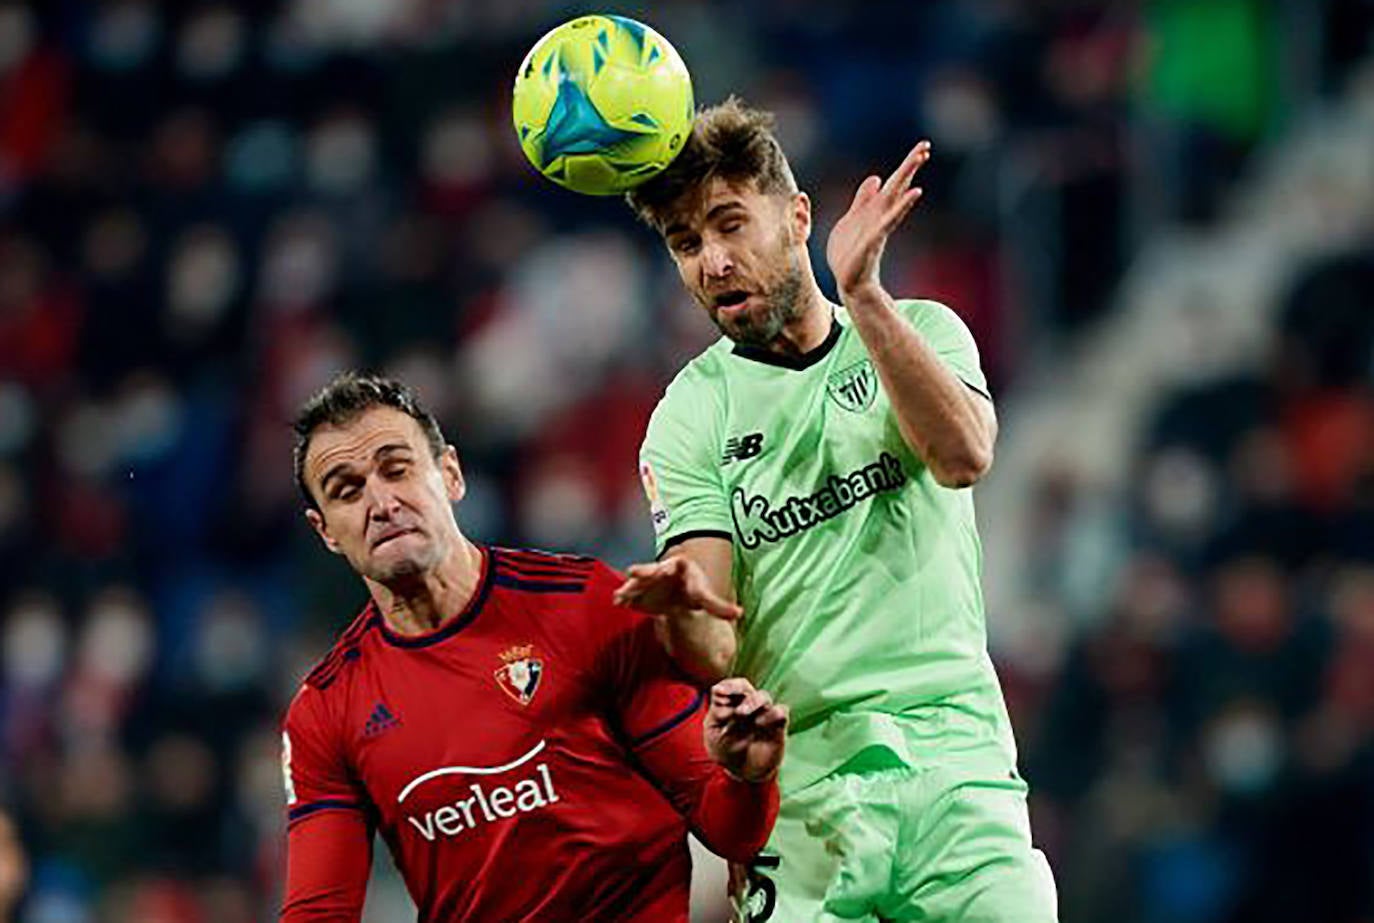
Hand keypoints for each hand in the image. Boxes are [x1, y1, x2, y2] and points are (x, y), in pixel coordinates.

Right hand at [613, 557, 742, 620]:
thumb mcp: (706, 598)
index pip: (672, 564)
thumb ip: (720, 607)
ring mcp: (646, 580)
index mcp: (678, 566)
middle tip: (634, 572)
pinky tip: (618, 604)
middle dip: (643, 572)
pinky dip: (624, 599)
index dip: (667, 566)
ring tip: (620, 596)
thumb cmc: (693, 591)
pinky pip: (629, 594)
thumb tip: (739, 613)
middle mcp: (659, 569)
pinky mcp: (637, 592)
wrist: (677, 595)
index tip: (663, 569)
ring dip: (629, 588)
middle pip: (650, 569)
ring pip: (636, 582)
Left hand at [704, 678, 788, 782]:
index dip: (726, 686)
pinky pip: (780, 711)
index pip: (729, 686)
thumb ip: (716, 716)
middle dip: (738, 692)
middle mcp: (746, 704)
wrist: (743, 772)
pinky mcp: (778, 725)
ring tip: (741, 714)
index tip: (719, 693)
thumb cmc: (726, 750)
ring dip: (752, 702)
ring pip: (763, 696)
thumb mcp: (713, 736)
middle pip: (745, 687)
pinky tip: (760, 724)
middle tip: (734, 709)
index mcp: (729, 703)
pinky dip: (771, 715)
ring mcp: (763, 713)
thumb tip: (721, 701)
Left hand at [826, 139, 930, 299]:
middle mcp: (880, 216)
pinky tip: (912, 195)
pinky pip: (887, 222)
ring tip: (919, 162)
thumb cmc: (849, 252)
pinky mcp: (873, 241)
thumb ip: (864, 199)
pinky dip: (899, 208)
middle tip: (926, 147)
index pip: (894, 183)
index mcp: (875, 210)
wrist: (847, 281)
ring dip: (907, 180)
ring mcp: (879, 227)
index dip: (906, 166)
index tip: (923, 147)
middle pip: (898, 186)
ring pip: (895, 200)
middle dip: (910, 166)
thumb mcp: (852, 218)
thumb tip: (877, 178)